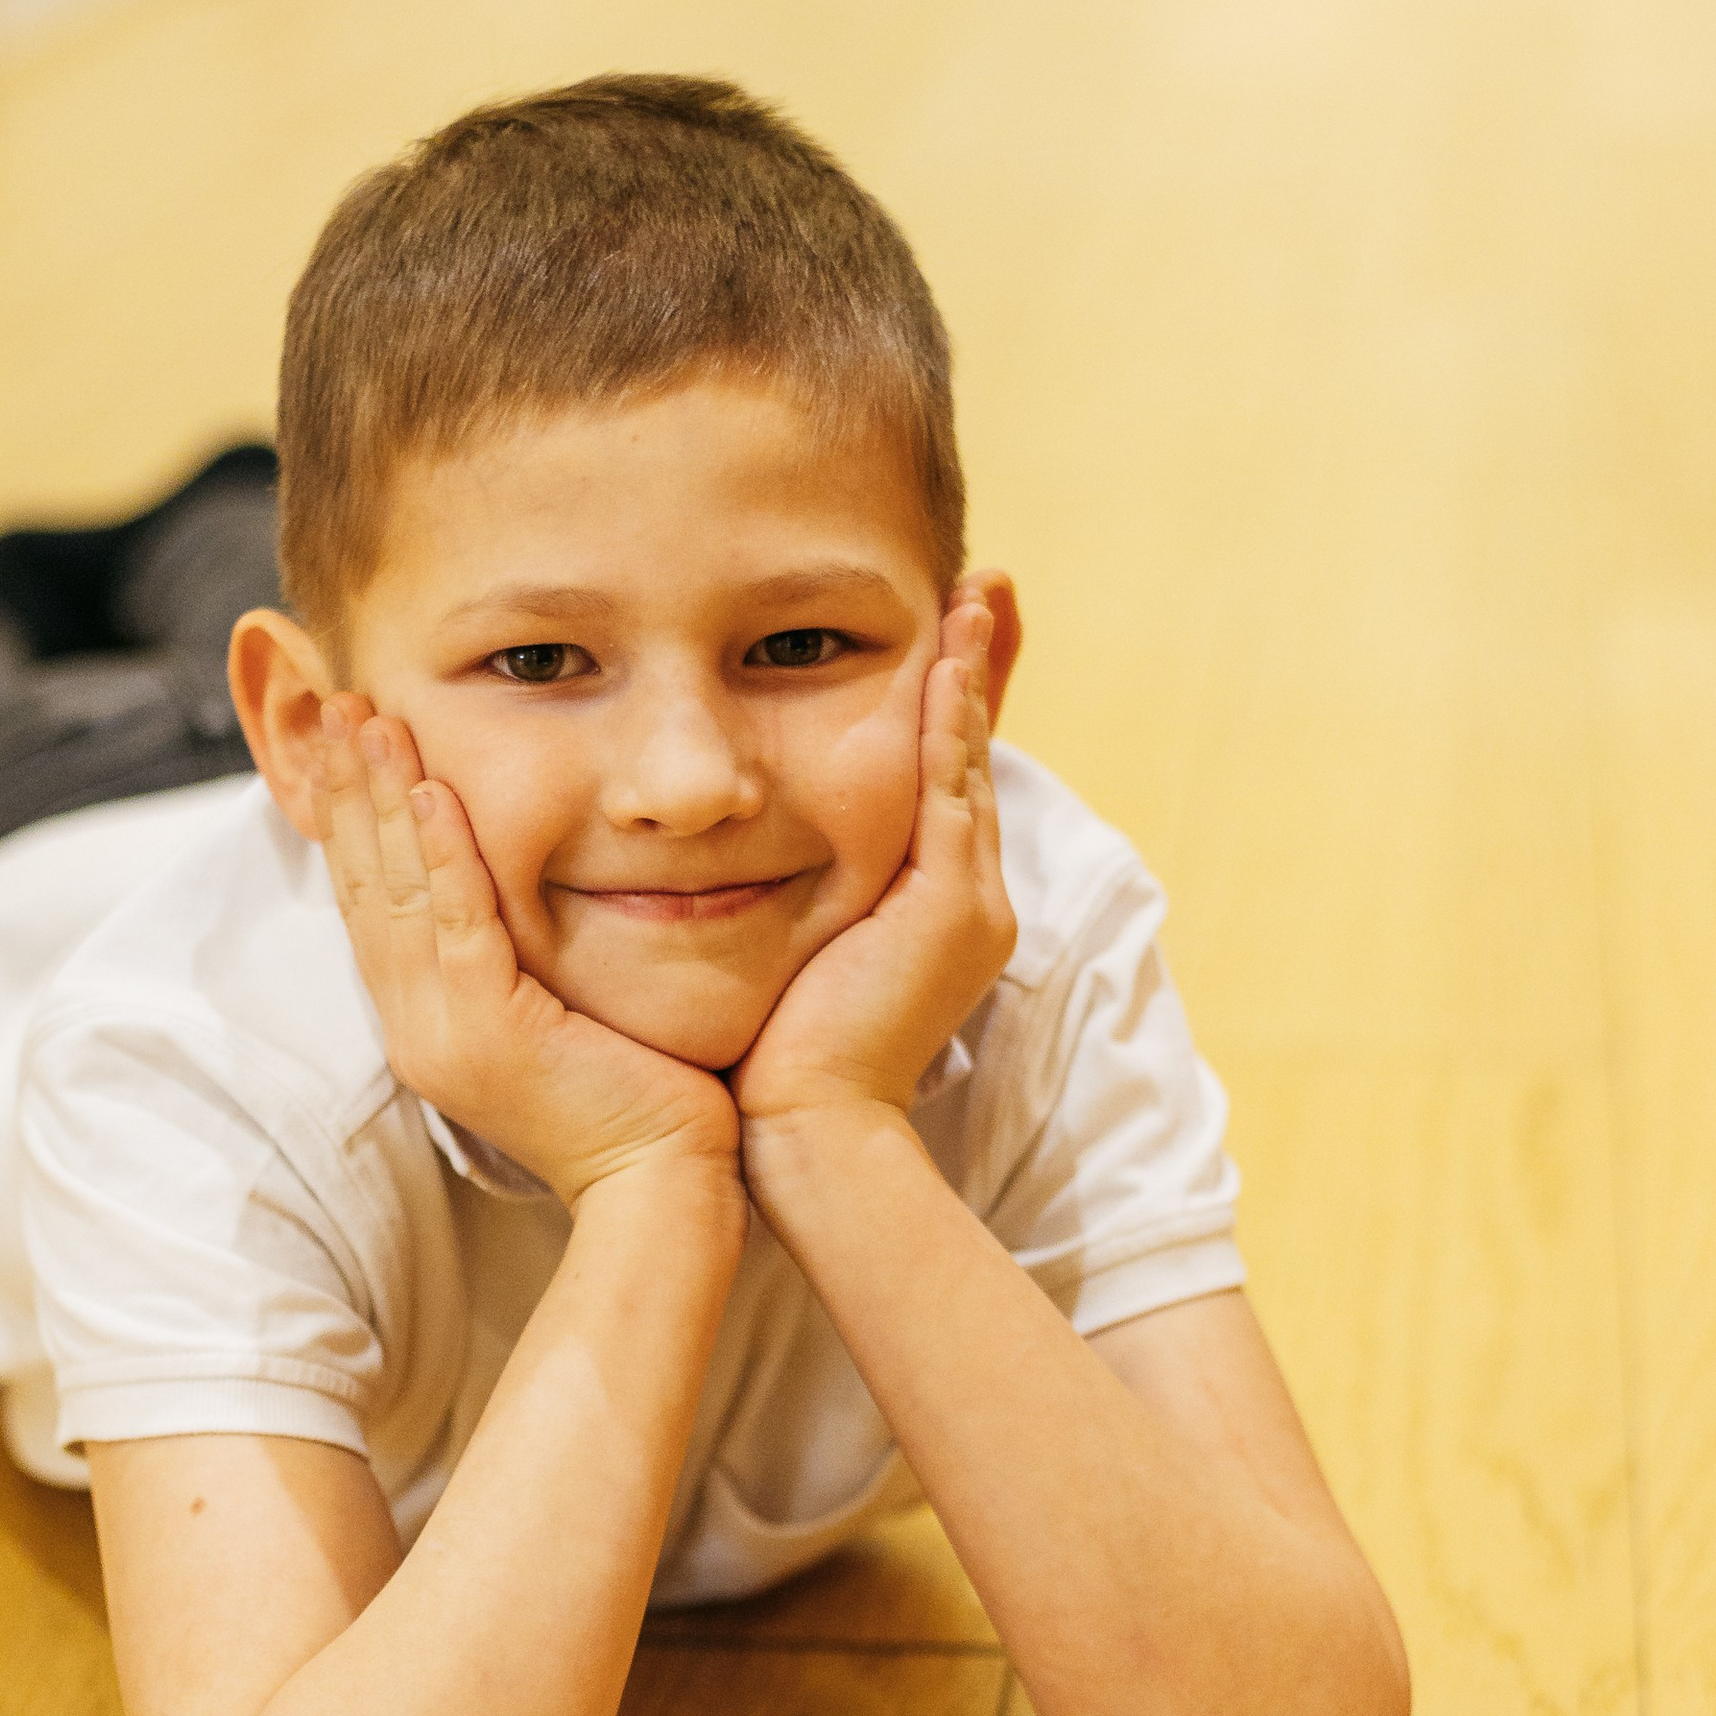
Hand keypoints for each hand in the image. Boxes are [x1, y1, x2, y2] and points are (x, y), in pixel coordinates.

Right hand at [310, 699, 741, 1206]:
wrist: (661, 1182)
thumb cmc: (635, 1095)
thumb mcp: (556, 1011)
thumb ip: (519, 954)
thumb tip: (515, 891)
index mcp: (424, 1019)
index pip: (370, 898)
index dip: (348, 815)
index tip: (342, 736)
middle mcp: (415, 1024)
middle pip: (362, 884)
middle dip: (341, 788)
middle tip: (327, 700)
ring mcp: (441, 1032)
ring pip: (394, 892)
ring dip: (375, 797)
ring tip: (362, 717)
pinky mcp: (487, 1033)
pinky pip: (453, 924)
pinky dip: (437, 852)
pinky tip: (425, 790)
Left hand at [732, 595, 1016, 1134]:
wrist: (804, 1129)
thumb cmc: (772, 1054)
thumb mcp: (784, 949)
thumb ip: (782, 891)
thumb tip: (729, 846)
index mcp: (928, 904)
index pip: (939, 779)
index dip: (945, 706)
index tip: (946, 633)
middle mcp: (963, 894)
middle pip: (969, 754)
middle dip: (979, 668)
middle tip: (987, 587)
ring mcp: (967, 899)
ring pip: (967, 759)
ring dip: (973, 672)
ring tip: (979, 595)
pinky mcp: (953, 906)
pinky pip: (948, 788)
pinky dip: (948, 720)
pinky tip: (943, 659)